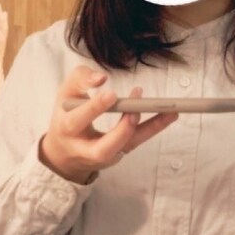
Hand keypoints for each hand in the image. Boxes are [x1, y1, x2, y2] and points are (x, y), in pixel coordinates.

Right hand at [0, 2, 7, 70]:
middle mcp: (1, 36)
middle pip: (1, 22)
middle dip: (0, 14)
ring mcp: (2, 41)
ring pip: (3, 28)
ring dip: (3, 20)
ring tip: (4, 14)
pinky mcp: (1, 46)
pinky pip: (3, 33)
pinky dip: (3, 28)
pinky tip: (2, 30)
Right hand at [39, 66, 177, 184]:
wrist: (64, 153)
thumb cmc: (66, 116)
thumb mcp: (66, 93)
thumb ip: (80, 79)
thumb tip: (102, 77)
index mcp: (67, 130)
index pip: (78, 121)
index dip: (95, 108)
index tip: (112, 94)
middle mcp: (85, 150)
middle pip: (104, 148)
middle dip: (122, 129)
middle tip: (136, 110)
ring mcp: (105, 156)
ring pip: (127, 146)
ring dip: (149, 128)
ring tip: (170, 111)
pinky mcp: (120, 153)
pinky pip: (138, 140)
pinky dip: (154, 127)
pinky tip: (171, 114)